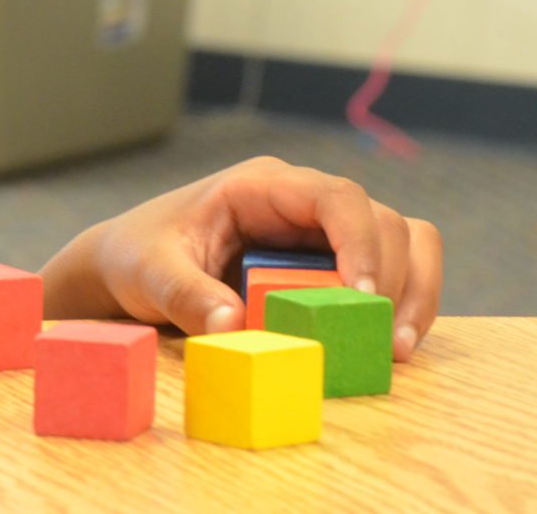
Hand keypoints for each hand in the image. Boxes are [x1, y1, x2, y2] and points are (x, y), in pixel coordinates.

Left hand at [41, 155, 442, 360]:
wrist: (126, 267)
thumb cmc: (137, 256)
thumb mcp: (150, 273)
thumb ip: (186, 295)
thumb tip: (232, 324)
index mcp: (260, 186)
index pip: (335, 196)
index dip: (361, 242)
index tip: (363, 296)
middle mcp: (300, 202)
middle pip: (381, 222)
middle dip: (393, 279)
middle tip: (384, 340)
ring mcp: (320, 232)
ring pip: (400, 243)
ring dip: (411, 293)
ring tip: (396, 349)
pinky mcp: (329, 265)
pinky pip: (389, 273)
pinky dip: (401, 305)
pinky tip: (389, 348)